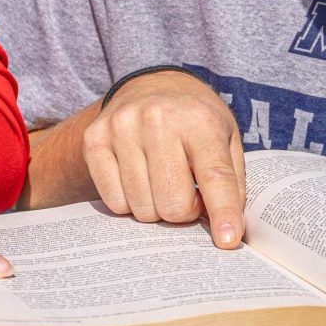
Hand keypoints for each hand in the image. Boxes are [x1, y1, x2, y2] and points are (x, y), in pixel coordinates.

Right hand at [82, 71, 247, 245]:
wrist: (151, 85)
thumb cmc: (195, 120)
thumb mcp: (227, 138)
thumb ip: (231, 182)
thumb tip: (229, 231)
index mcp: (199, 120)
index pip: (214, 177)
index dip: (222, 213)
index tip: (228, 240)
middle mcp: (157, 120)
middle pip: (173, 204)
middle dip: (184, 212)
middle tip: (188, 194)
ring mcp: (120, 129)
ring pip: (141, 208)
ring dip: (156, 208)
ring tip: (163, 182)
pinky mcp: (94, 141)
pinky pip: (114, 202)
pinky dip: (130, 203)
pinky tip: (140, 180)